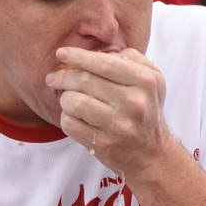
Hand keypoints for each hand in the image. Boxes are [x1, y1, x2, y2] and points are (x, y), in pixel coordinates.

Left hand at [46, 47, 170, 175]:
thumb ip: (132, 58)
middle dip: (63, 76)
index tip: (61, 53)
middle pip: (85, 80)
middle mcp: (135, 103)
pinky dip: (66, 117)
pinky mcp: (104, 144)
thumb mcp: (152, 79)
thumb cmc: (145, 108)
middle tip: (53, 77)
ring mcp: (119, 126)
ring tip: (65, 98)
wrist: (150, 154)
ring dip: (64, 98)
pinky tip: (72, 116)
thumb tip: (102, 52)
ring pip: (74, 102)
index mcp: (145, 82)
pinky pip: (70, 124)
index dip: (79, 56)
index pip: (105, 63)